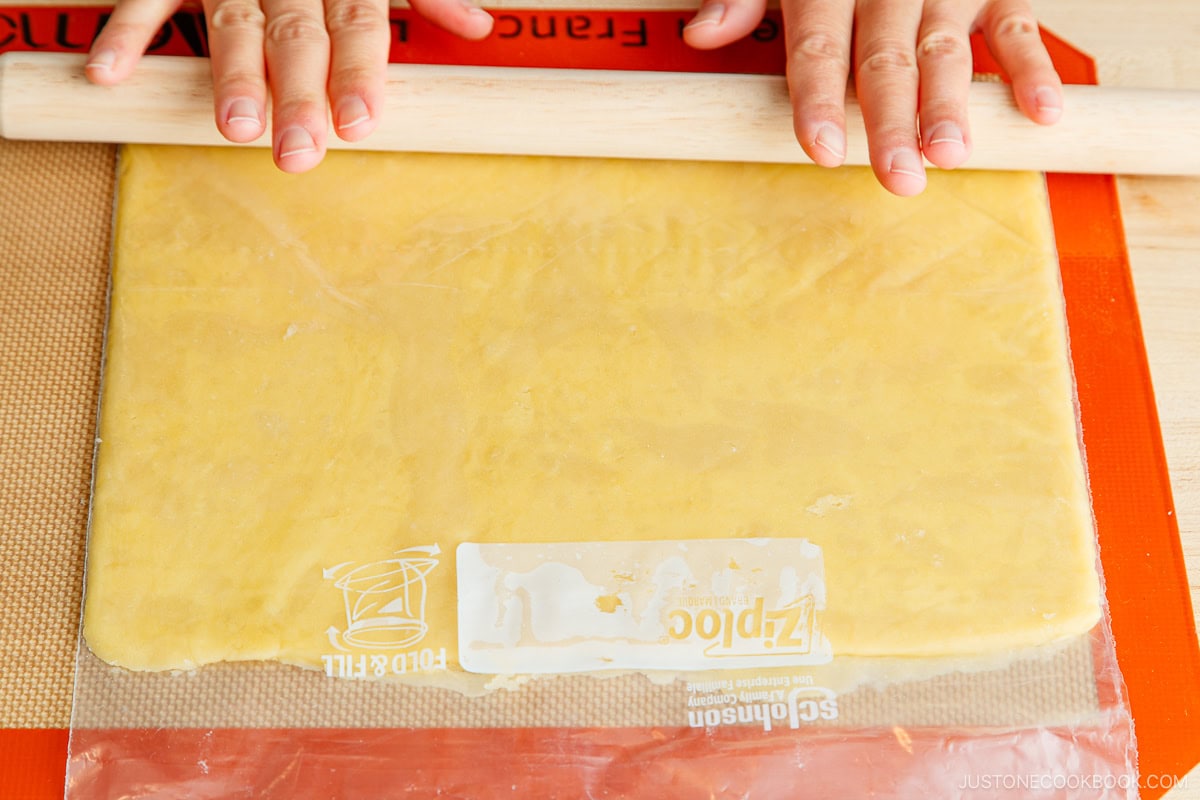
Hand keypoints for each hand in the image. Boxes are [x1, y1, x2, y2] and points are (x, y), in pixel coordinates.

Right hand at [84, 0, 492, 172]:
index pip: (357, 22)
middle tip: (297, 152)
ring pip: (230, 18)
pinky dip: (129, 29)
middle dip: (295, 94)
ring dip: (230, 73)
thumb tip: (478, 28)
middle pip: (295, 34)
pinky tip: (113, 74)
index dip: (358, 72)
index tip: (359, 124)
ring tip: (234, 127)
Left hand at [684, 0, 1063, 195]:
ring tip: (950, 154)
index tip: (822, 148)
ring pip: (947, 48)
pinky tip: (1040, 112)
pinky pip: (1018, 25)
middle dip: (890, 122)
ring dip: (951, 103)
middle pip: (885, 60)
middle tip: (897, 178)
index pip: (817, 47)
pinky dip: (1032, 68)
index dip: (819, 100)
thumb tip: (702, 33)